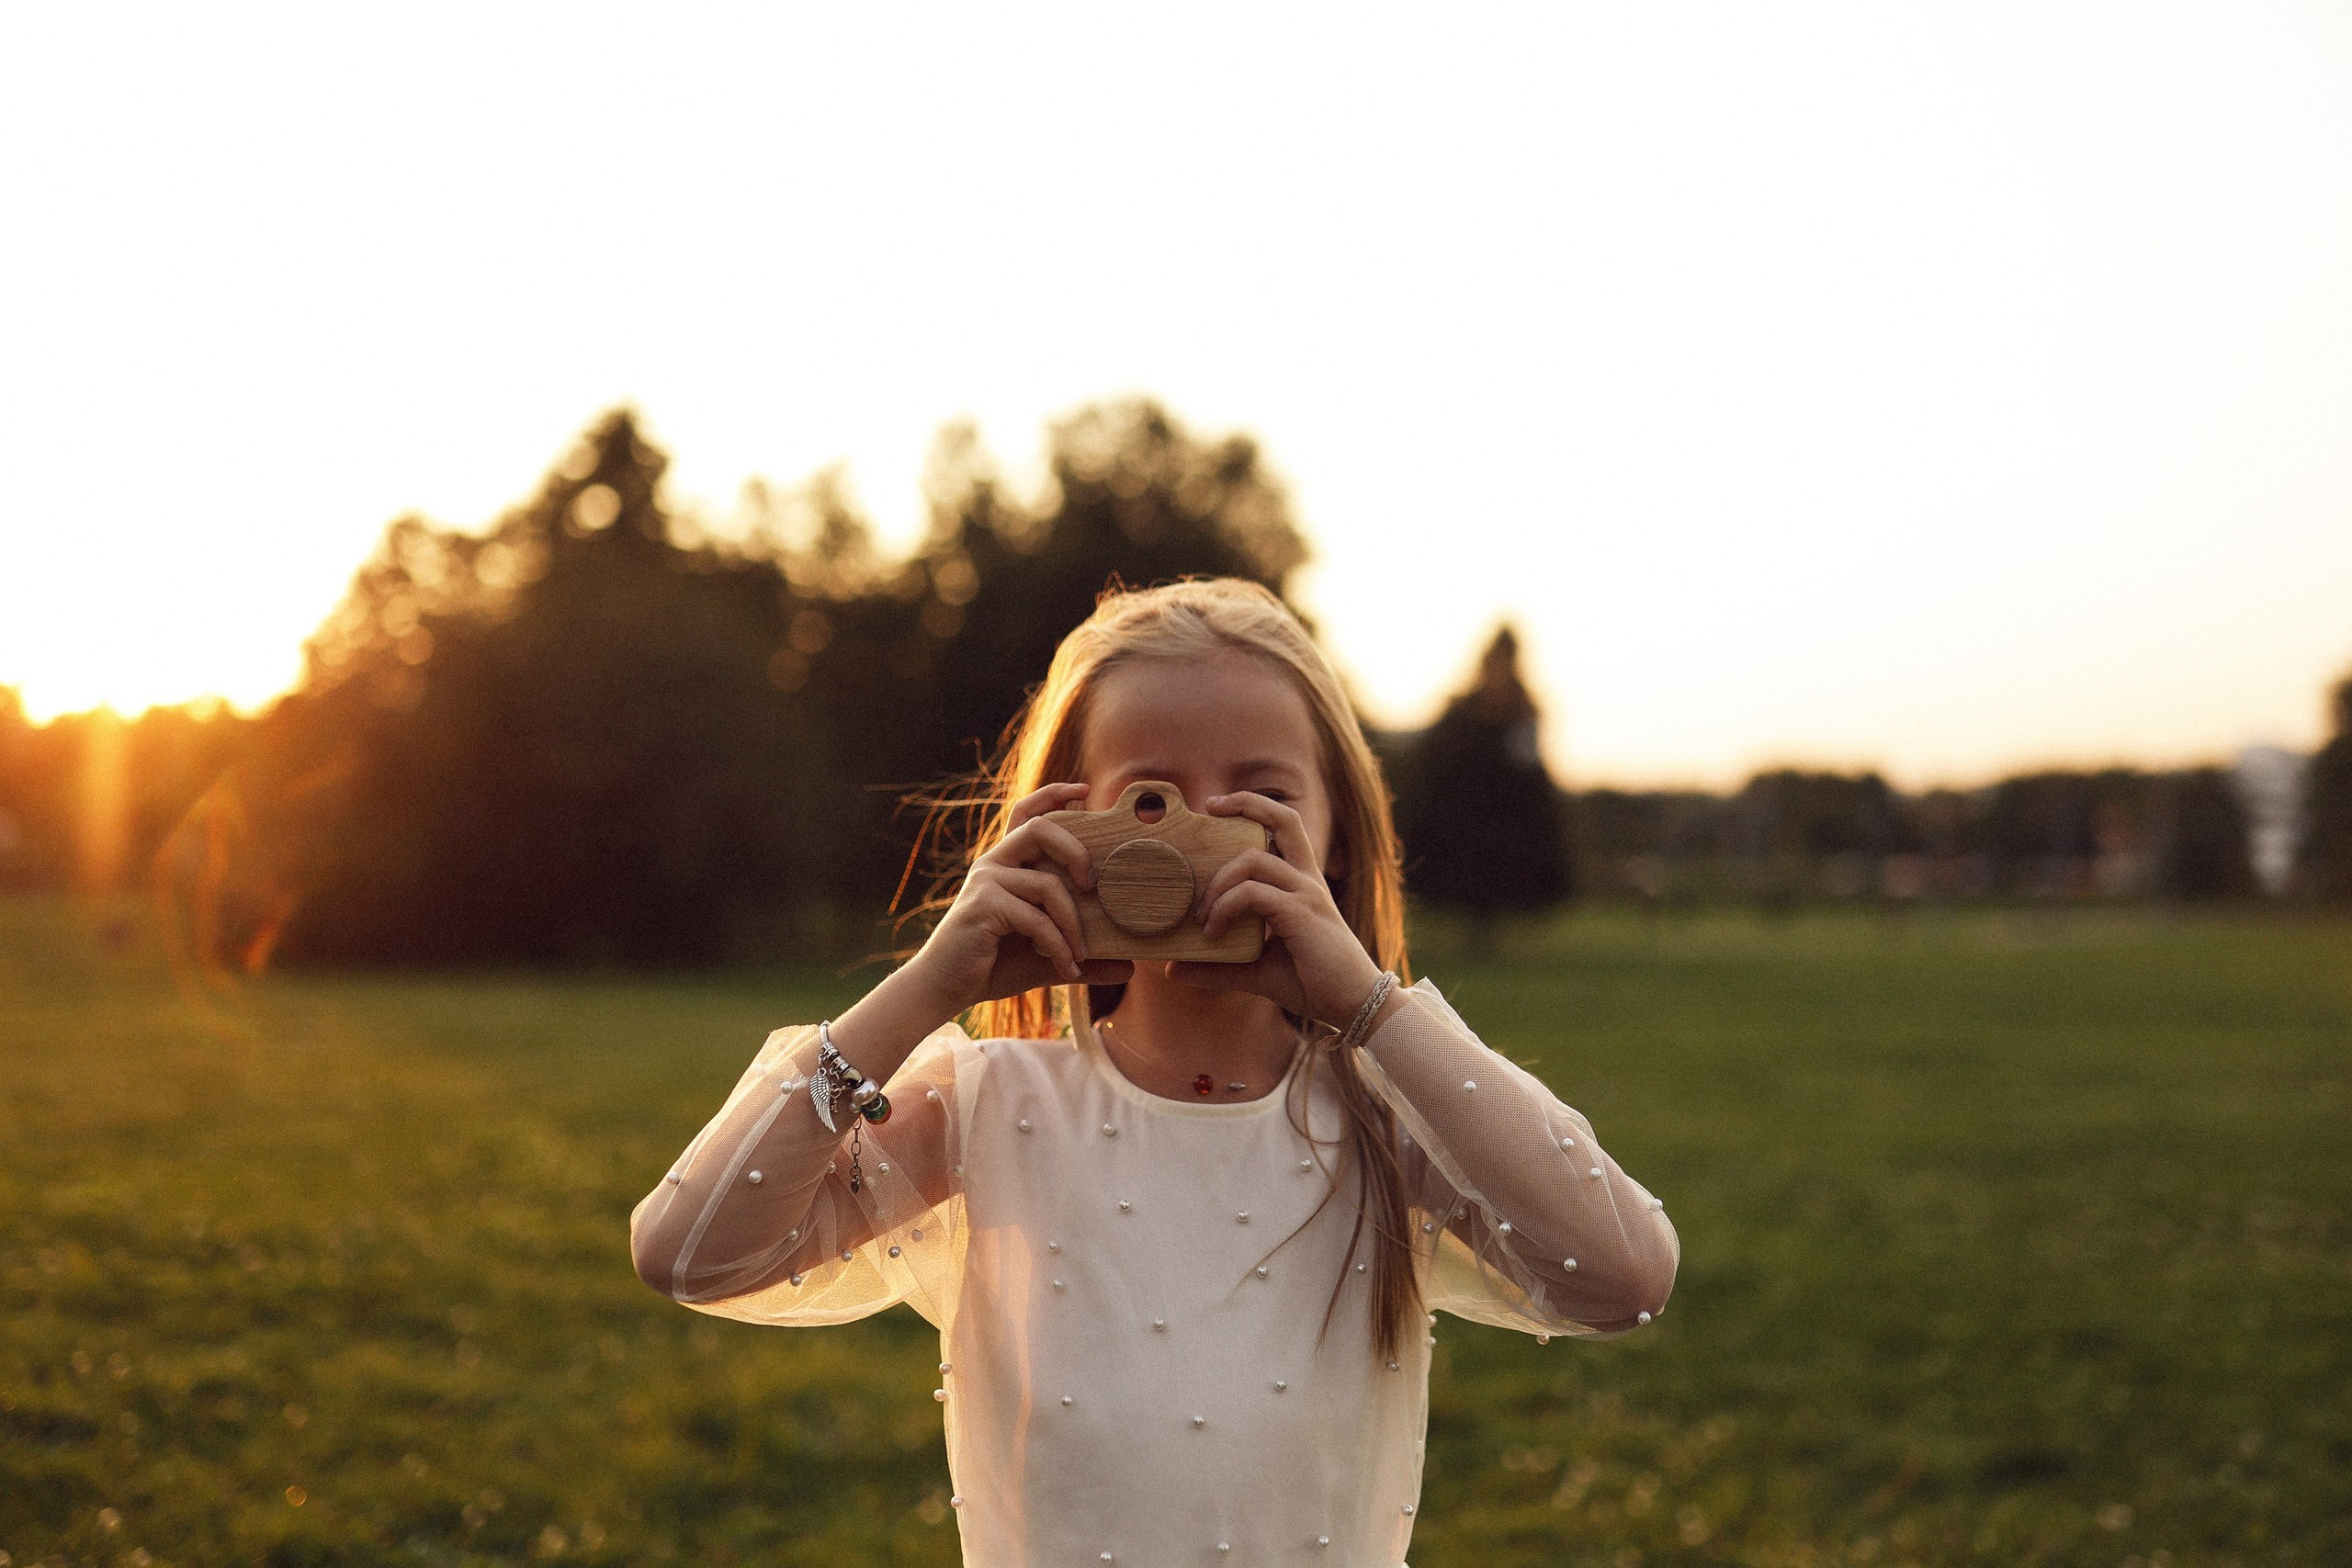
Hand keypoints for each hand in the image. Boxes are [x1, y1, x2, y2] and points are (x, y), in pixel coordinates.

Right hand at [900, 781, 1134, 1015]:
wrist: (946, 988)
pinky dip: (1058, 946)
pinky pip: (1036, 919)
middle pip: (1040, 830)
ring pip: (1047, 884)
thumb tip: (1128, 966)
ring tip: (1081, 955)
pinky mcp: (983, 905)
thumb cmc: (995, 965)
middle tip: (1093, 886)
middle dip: (1076, 852)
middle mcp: (994, 863)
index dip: (1053, 795)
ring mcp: (986, 882)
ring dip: (1073, 923)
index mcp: (1007, 862)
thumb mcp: (1047, 957)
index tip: (1085, 791)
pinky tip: (1067, 968)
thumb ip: (1084, 957)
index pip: (1026, 813)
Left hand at [1164, 791, 1384, 1028]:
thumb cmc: (1312, 983)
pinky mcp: (1302, 914)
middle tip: (1207, 811)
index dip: (1254, 808)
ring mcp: (1306, 894)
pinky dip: (1226, 907)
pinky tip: (1214, 932)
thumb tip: (1173, 970)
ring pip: (1254, 861)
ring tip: (1202, 919)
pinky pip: (1254, 894)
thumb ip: (1217, 968)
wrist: (1355, 1005)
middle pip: (1283, 820)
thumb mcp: (1256, 972)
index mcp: (1301, 884)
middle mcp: (1307, 881)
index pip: (1284, 828)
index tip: (1216, 809)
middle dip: (1244, 804)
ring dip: (1218, 884)